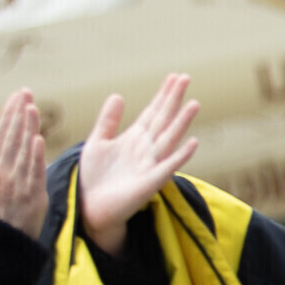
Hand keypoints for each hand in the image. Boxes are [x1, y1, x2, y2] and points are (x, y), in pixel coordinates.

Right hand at [0, 91, 49, 235]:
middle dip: (18, 114)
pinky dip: (35, 156)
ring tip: (32, 107)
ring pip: (22, 151)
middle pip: (11, 138)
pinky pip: (33, 173)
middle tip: (26, 92)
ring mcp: (16, 184)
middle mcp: (1, 172)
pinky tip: (38, 139)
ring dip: (27, 128)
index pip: (0, 134)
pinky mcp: (31, 196)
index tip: (17, 95)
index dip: (8, 113)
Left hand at [76, 73, 199, 255]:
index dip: (163, 94)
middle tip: (186, 77)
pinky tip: (193, 142)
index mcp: (134, 138)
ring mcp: (150, 165)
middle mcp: (146, 149)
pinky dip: (181, 155)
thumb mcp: (96, 143)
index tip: (175, 76)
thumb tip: (118, 95)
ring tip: (194, 103)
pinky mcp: (150, 182)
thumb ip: (108, 121)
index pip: (153, 112)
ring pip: (169, 138)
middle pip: (164, 119)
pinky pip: (168, 167)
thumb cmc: (93, 178)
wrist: (90, 208)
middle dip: (174, 99)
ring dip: (182, 122)